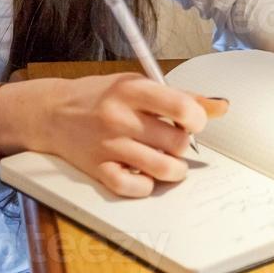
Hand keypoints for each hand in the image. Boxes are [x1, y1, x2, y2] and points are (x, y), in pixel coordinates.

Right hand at [35, 72, 227, 197]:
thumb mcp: (138, 84)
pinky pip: (134, 188)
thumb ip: (181, 96)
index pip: (181, 107)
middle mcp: (120, 117)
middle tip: (174, 141)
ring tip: (169, 163)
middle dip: (183, 146)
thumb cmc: (100, 96)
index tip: (192, 123)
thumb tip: (221, 107)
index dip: (197, 120)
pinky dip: (146, 186)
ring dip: (174, 170)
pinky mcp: (98, 169)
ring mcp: (108, 145)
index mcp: (132, 89)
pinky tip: (144, 174)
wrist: (52, 112)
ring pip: (162, 169)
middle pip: (176, 142)